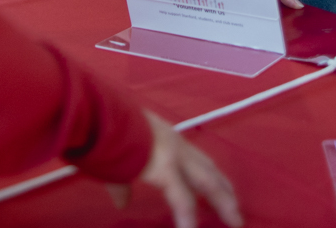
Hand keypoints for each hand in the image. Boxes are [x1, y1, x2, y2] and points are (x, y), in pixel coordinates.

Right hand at [105, 111, 242, 227]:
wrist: (99, 118)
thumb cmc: (105, 133)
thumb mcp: (117, 159)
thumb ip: (122, 184)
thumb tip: (122, 203)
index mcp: (166, 137)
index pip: (197, 159)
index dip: (211, 176)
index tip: (222, 189)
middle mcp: (176, 144)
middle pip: (209, 170)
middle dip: (225, 190)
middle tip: (237, 210)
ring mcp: (174, 155)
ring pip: (208, 182)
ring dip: (223, 203)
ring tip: (235, 222)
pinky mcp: (165, 169)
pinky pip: (182, 200)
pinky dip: (188, 219)